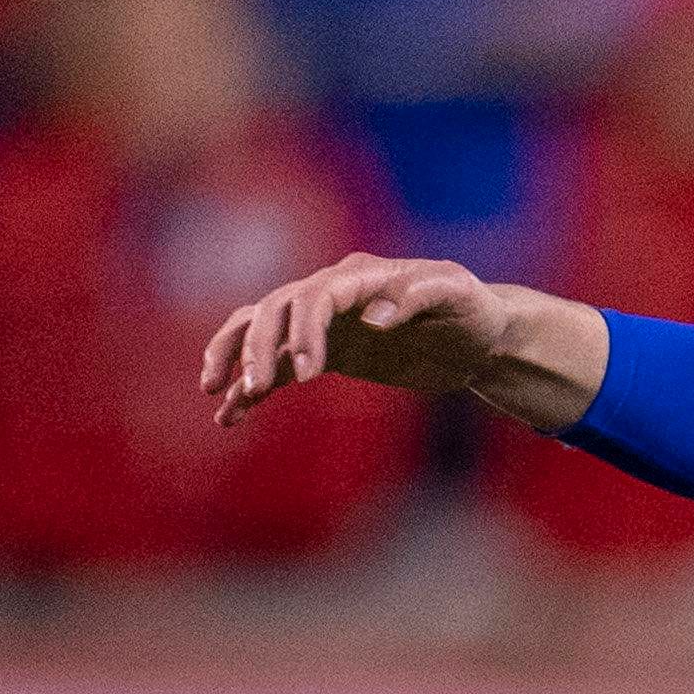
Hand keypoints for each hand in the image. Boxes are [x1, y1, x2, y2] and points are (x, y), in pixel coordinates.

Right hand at [198, 255, 545, 425]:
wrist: (479, 336)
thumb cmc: (472, 308)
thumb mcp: (459, 296)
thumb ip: (421, 297)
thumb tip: (376, 316)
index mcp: (360, 276)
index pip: (315, 296)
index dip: (304, 330)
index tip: (309, 373)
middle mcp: (332, 294)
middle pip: (275, 311)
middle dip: (258, 348)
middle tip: (254, 390)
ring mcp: (325, 325)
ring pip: (261, 331)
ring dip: (234, 357)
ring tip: (214, 393)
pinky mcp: (326, 354)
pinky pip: (279, 367)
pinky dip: (251, 389)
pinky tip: (229, 416)